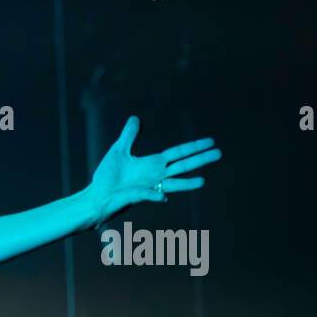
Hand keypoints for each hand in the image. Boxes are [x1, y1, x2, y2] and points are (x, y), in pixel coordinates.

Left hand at [87, 116, 221, 225]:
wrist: (97, 196)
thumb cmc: (107, 176)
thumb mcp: (118, 151)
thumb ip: (129, 136)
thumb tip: (135, 118)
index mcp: (153, 164)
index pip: (178, 153)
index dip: (194, 147)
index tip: (210, 141)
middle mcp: (155, 176)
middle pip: (182, 166)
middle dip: (200, 160)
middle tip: (219, 154)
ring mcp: (148, 188)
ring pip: (173, 184)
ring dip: (186, 184)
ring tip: (202, 181)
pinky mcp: (137, 197)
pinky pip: (149, 196)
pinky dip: (155, 196)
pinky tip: (163, 197)